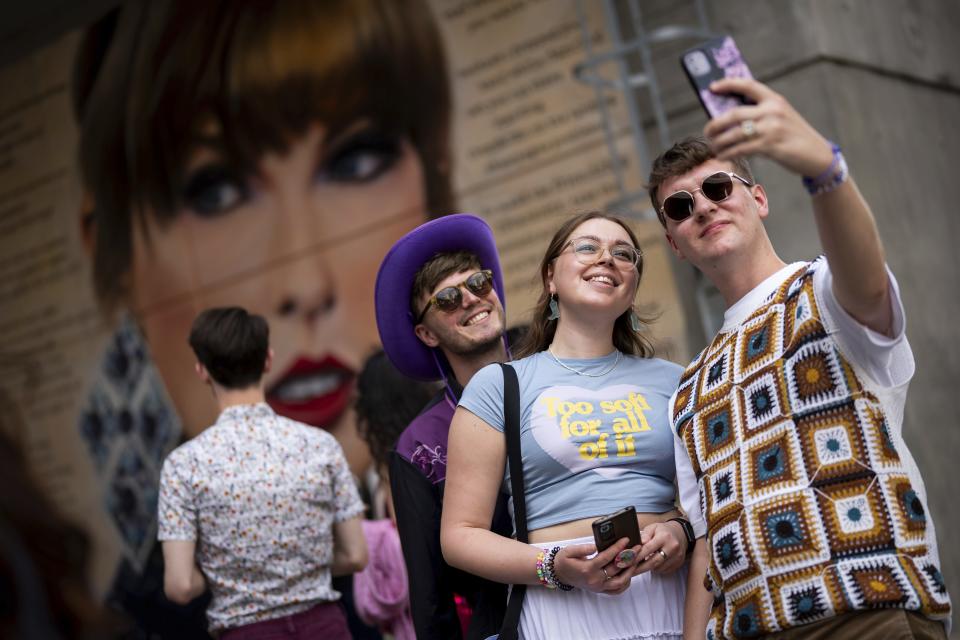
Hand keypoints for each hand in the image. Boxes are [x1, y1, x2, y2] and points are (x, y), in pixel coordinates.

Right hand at [553, 537, 641, 594]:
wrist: (559, 574)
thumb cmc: (564, 560)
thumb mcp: (569, 551)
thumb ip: (582, 548)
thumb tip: (596, 546)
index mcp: (587, 569)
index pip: (607, 557)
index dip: (618, 547)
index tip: (626, 539)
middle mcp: (594, 580)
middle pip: (616, 569)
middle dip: (629, 557)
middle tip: (637, 547)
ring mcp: (598, 587)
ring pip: (620, 582)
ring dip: (630, 571)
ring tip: (636, 560)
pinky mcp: (599, 590)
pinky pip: (616, 590)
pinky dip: (625, 583)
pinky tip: (629, 573)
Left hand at [634, 520, 685, 574]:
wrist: (680, 534)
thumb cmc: (663, 530)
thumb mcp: (653, 527)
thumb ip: (645, 534)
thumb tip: (639, 543)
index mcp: (664, 537)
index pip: (648, 549)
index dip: (636, 556)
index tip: (627, 561)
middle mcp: (672, 547)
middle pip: (653, 562)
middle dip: (639, 568)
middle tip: (629, 571)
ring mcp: (677, 557)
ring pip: (658, 568)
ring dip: (647, 569)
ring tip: (637, 568)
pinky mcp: (678, 563)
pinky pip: (664, 570)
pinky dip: (655, 569)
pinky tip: (650, 565)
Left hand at [704, 77, 833, 177]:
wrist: (817, 154)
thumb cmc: (794, 136)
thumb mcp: (781, 116)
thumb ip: (760, 112)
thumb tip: (728, 118)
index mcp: (774, 99)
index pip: (747, 85)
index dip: (728, 84)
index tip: (712, 87)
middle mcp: (772, 111)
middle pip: (734, 114)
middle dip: (715, 124)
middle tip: (707, 131)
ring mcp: (771, 128)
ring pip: (734, 134)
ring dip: (719, 142)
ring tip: (713, 147)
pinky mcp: (770, 146)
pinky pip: (741, 149)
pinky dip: (728, 153)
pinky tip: (723, 156)